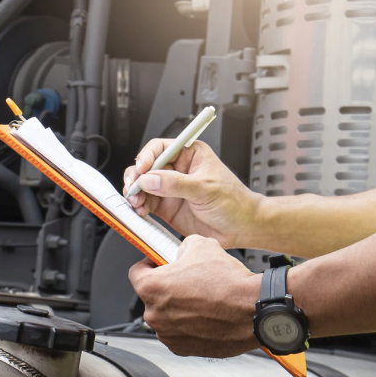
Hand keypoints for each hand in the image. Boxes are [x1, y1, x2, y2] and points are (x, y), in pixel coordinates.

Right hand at [123, 139, 261, 248]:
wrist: (242, 228)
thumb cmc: (233, 202)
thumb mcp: (205, 188)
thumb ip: (176, 184)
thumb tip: (150, 179)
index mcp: (189, 155)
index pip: (160, 148)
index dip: (147, 157)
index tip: (142, 169)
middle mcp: (177, 170)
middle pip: (146, 168)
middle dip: (136, 177)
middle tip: (133, 188)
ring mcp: (170, 189)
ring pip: (143, 187)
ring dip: (135, 194)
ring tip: (136, 203)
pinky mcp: (167, 207)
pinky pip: (147, 204)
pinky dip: (140, 207)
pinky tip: (141, 211)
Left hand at [128, 235, 260, 357]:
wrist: (253, 310)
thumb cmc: (229, 283)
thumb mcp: (202, 245)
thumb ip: (182, 247)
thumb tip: (180, 252)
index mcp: (152, 287)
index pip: (136, 273)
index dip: (149, 265)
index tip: (157, 264)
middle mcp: (155, 314)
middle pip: (152, 296)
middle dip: (167, 288)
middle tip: (188, 281)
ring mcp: (168, 334)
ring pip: (166, 316)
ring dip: (178, 308)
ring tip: (202, 299)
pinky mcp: (182, 349)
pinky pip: (179, 333)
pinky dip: (188, 325)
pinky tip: (206, 315)